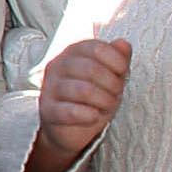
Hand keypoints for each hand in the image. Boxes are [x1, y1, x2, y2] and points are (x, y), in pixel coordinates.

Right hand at [35, 37, 131, 163]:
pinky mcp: (47, 110)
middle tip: (116, 94)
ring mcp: (49, 87)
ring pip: (83, 90)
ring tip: (107, 106)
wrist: (72, 128)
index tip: (122, 72)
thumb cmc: (94, 98)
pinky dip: (89, 115)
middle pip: (91, 69)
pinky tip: (94, 116)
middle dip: (112, 84)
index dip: (116, 61)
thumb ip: (119, 58)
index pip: (95, 48)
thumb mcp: (111, 76)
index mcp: (73, 52)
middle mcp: (57, 65)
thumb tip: (123, 44)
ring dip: (104, 101)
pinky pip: (70, 111)